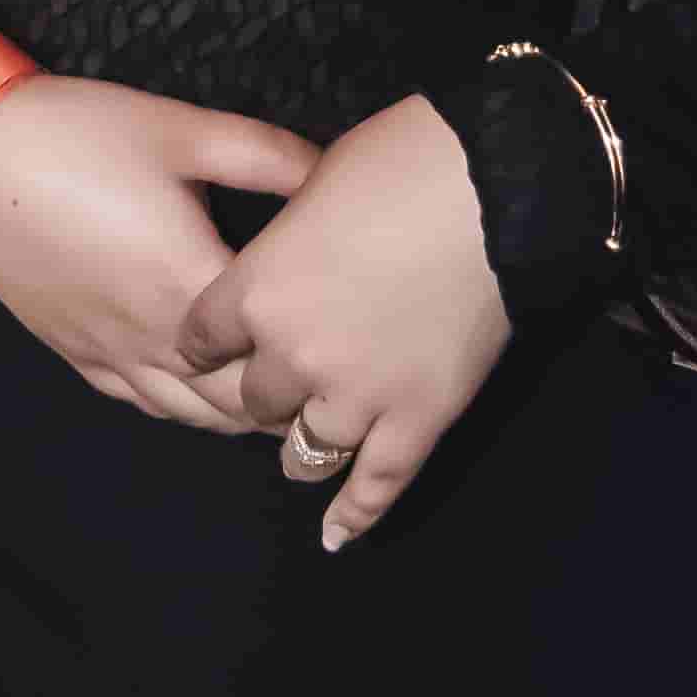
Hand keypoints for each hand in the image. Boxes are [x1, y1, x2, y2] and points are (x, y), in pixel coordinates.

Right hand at [0, 72, 321, 431]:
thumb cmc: (78, 136)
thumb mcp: (183, 130)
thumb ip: (268, 156)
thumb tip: (332, 173)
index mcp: (189, 284)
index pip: (275, 345)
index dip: (320, 349)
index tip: (355, 338)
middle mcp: (153, 337)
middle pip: (240, 403)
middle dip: (291, 399)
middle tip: (333, 379)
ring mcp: (111, 352)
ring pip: (193, 416)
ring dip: (240, 414)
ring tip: (282, 394)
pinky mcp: (77, 353)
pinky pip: (142, 404)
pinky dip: (185, 409)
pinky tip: (202, 391)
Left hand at [171, 88, 511, 549]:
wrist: (493, 186)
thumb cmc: (401, 161)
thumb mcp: (312, 182)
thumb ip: (286, 233)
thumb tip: (290, 242)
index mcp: (256, 290)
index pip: (203, 338)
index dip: (208, 342)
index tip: (212, 343)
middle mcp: (293, 355)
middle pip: (253, 398)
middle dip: (262, 387)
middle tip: (278, 379)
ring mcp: (356, 394)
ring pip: (306, 448)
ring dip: (303, 442)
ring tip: (306, 444)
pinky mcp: (418, 419)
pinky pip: (377, 483)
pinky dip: (355, 514)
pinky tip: (335, 536)